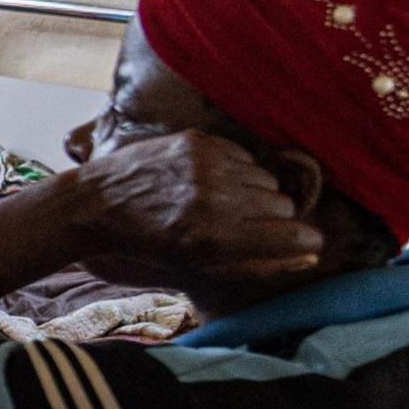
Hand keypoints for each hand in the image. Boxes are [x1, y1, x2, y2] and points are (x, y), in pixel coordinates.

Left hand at [61, 129, 322, 284]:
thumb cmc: (150, 244)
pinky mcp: (198, 141)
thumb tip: (309, 257)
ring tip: (224, 203)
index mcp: (215, 239)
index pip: (291, 235)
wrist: (98, 204)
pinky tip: (210, 181)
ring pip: (268, 179)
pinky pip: (246, 157)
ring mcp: (206, 166)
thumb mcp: (200, 267)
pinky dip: (237, 171)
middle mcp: (214, 200)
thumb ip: (257, 265)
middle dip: (274, 218)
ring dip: (255, 193)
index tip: (305, 241)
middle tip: (247, 225)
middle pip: (284, 206)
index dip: (305, 240)